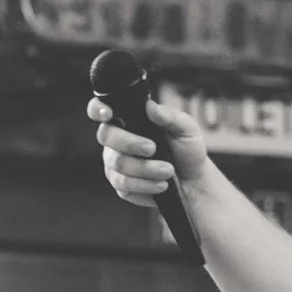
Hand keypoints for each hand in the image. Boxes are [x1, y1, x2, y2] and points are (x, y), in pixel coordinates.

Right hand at [87, 94, 209, 207]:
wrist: (193, 180)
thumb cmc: (186, 150)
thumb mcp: (186, 129)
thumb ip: (169, 116)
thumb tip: (150, 106)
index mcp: (128, 120)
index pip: (101, 109)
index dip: (98, 109)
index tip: (109, 114)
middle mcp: (116, 140)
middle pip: (105, 136)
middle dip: (129, 142)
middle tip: (152, 148)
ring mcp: (116, 163)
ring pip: (117, 164)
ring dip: (145, 168)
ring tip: (168, 170)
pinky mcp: (121, 185)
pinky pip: (124, 185)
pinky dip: (145, 185)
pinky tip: (161, 184)